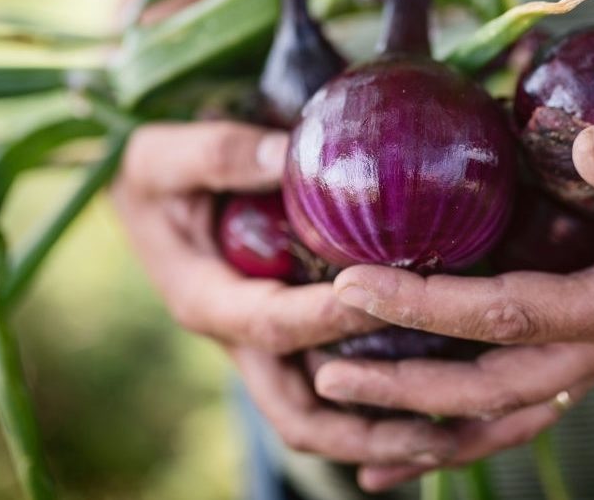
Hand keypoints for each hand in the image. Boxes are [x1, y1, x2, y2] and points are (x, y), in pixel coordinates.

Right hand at [113, 121, 456, 465]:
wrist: (146, 198)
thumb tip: (290, 157)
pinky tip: (434, 401)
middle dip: (361, 429)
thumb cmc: (154, 175)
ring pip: (320, 414)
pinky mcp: (288, 338)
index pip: (274, 324)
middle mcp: (238, 339)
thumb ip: (219, 154)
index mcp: (205, 301)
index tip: (388, 298)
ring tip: (447, 438)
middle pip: (297, 411)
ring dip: (377, 435)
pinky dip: (377, 401)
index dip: (329, 317)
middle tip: (433, 427)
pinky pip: (333, 385)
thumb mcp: (163, 155)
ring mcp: (265, 347)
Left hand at [313, 119, 593, 489]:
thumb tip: (590, 150)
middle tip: (323, 368)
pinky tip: (401, 439)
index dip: (431, 308)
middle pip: (492, 386)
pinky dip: (455, 425)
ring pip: (498, 411)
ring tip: (343, 412)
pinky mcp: (579, 345)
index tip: (354, 285)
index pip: (513, 316)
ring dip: (420, 419)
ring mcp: (591, 355)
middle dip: (405, 384)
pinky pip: (512, 401)